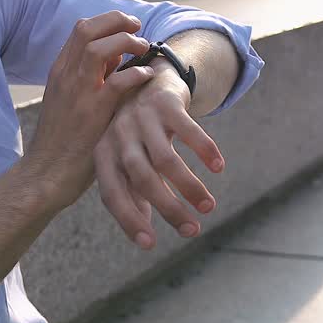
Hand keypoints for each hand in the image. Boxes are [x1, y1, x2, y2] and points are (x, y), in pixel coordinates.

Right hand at [26, 11, 156, 210]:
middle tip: (138, 28)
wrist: (46, 172)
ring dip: (125, 42)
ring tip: (143, 48)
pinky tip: (146, 77)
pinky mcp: (92, 114)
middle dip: (117, 21)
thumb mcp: (72, 99)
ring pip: (98, 48)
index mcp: (60, 71)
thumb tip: (117, 55)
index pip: (81, 29)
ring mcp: (77, 93)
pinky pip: (117, 82)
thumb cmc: (64, 139)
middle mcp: (65, 76)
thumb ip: (92, 76)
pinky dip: (135, 74)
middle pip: (87, 29)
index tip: (128, 26)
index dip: (108, 21)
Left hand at [93, 59, 225, 249]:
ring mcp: (141, 117)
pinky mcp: (166, 103)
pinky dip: (204, 150)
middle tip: (192, 231)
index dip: (128, 220)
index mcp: (104, 154)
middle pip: (142, 178)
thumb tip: (143, 230)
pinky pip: (188, 131)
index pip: (112, 194)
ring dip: (190, 186)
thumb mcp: (127, 158)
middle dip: (168, 208)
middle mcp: (119, 135)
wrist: (149, 78)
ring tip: (208, 207)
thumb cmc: (137, 130)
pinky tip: (218, 167)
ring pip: (166, 160)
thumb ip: (133, 191)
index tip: (150, 244)